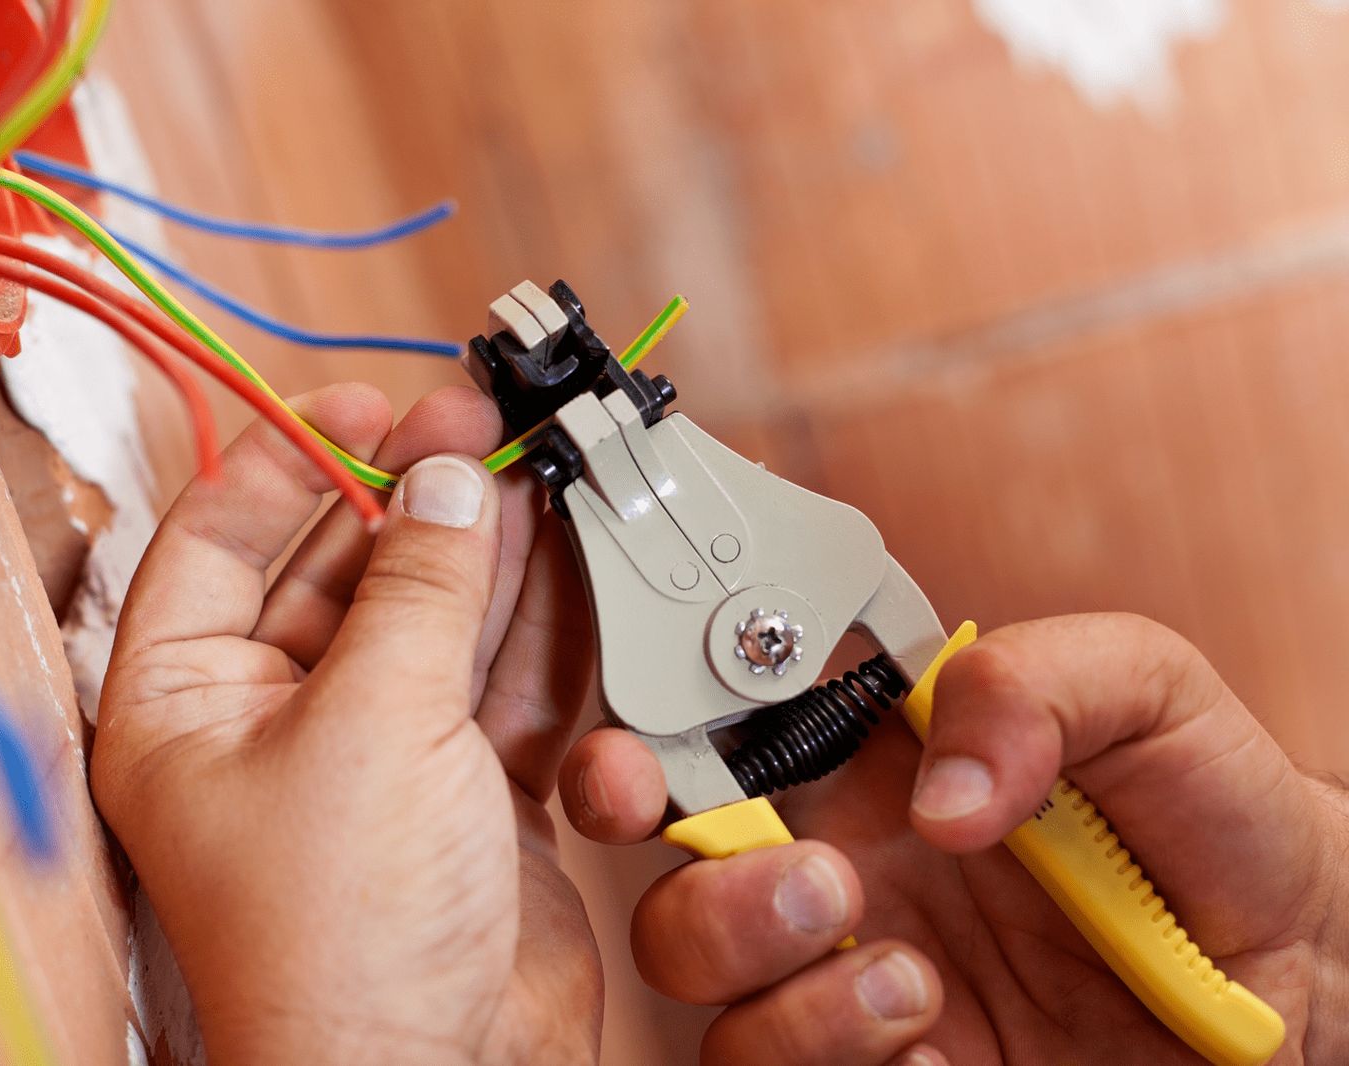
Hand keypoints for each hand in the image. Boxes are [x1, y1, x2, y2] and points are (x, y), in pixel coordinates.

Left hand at [92, 384, 600, 1063]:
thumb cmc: (342, 940)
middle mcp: (273, 720)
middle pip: (344, 569)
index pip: (216, 537)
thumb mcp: (374, 724)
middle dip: (417, 503)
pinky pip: (501, 685)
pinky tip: (568, 586)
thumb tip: (446, 482)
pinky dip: (539, 640)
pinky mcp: (465, 790)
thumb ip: (416, 588)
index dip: (293, 457)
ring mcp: (376, 753)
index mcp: (187, 702)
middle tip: (483, 436)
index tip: (371, 403)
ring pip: (435, 620)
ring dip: (489, 560)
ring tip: (538, 487)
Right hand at [561, 614, 1348, 1063]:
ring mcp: (859, 984)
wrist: (1304, 971)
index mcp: (863, 766)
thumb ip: (1035, 679)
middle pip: (672, 888)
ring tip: (916, 979)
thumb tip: (938, 788)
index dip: (633, 750)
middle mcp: (839, 872)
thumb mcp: (1149, 695)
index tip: (630, 772)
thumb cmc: (1215, 815)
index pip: (706, 744)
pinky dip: (841, 1060)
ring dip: (788, 992)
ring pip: (712, 1002)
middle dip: (707, 895)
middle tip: (828, 886)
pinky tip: (940, 1041)